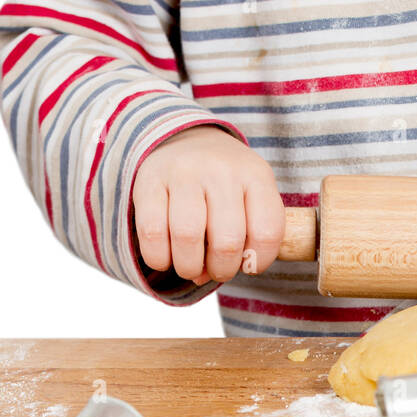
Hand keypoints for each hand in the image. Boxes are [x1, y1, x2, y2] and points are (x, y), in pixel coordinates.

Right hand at [132, 126, 285, 285]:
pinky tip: (165, 257)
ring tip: (190, 267)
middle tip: (215, 270)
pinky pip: (152, 233)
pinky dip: (159, 258)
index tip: (248, 265)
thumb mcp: (252, 195)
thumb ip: (246, 237)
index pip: (267, 232)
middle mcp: (221, 169)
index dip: (258, 262)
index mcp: (255, 174)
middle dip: (221, 270)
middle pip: (227, 242)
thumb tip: (207, 276)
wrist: (187, 140)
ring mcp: (184, 173)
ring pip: (188, 237)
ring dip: (189, 267)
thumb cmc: (225, 182)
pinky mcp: (149, 181)